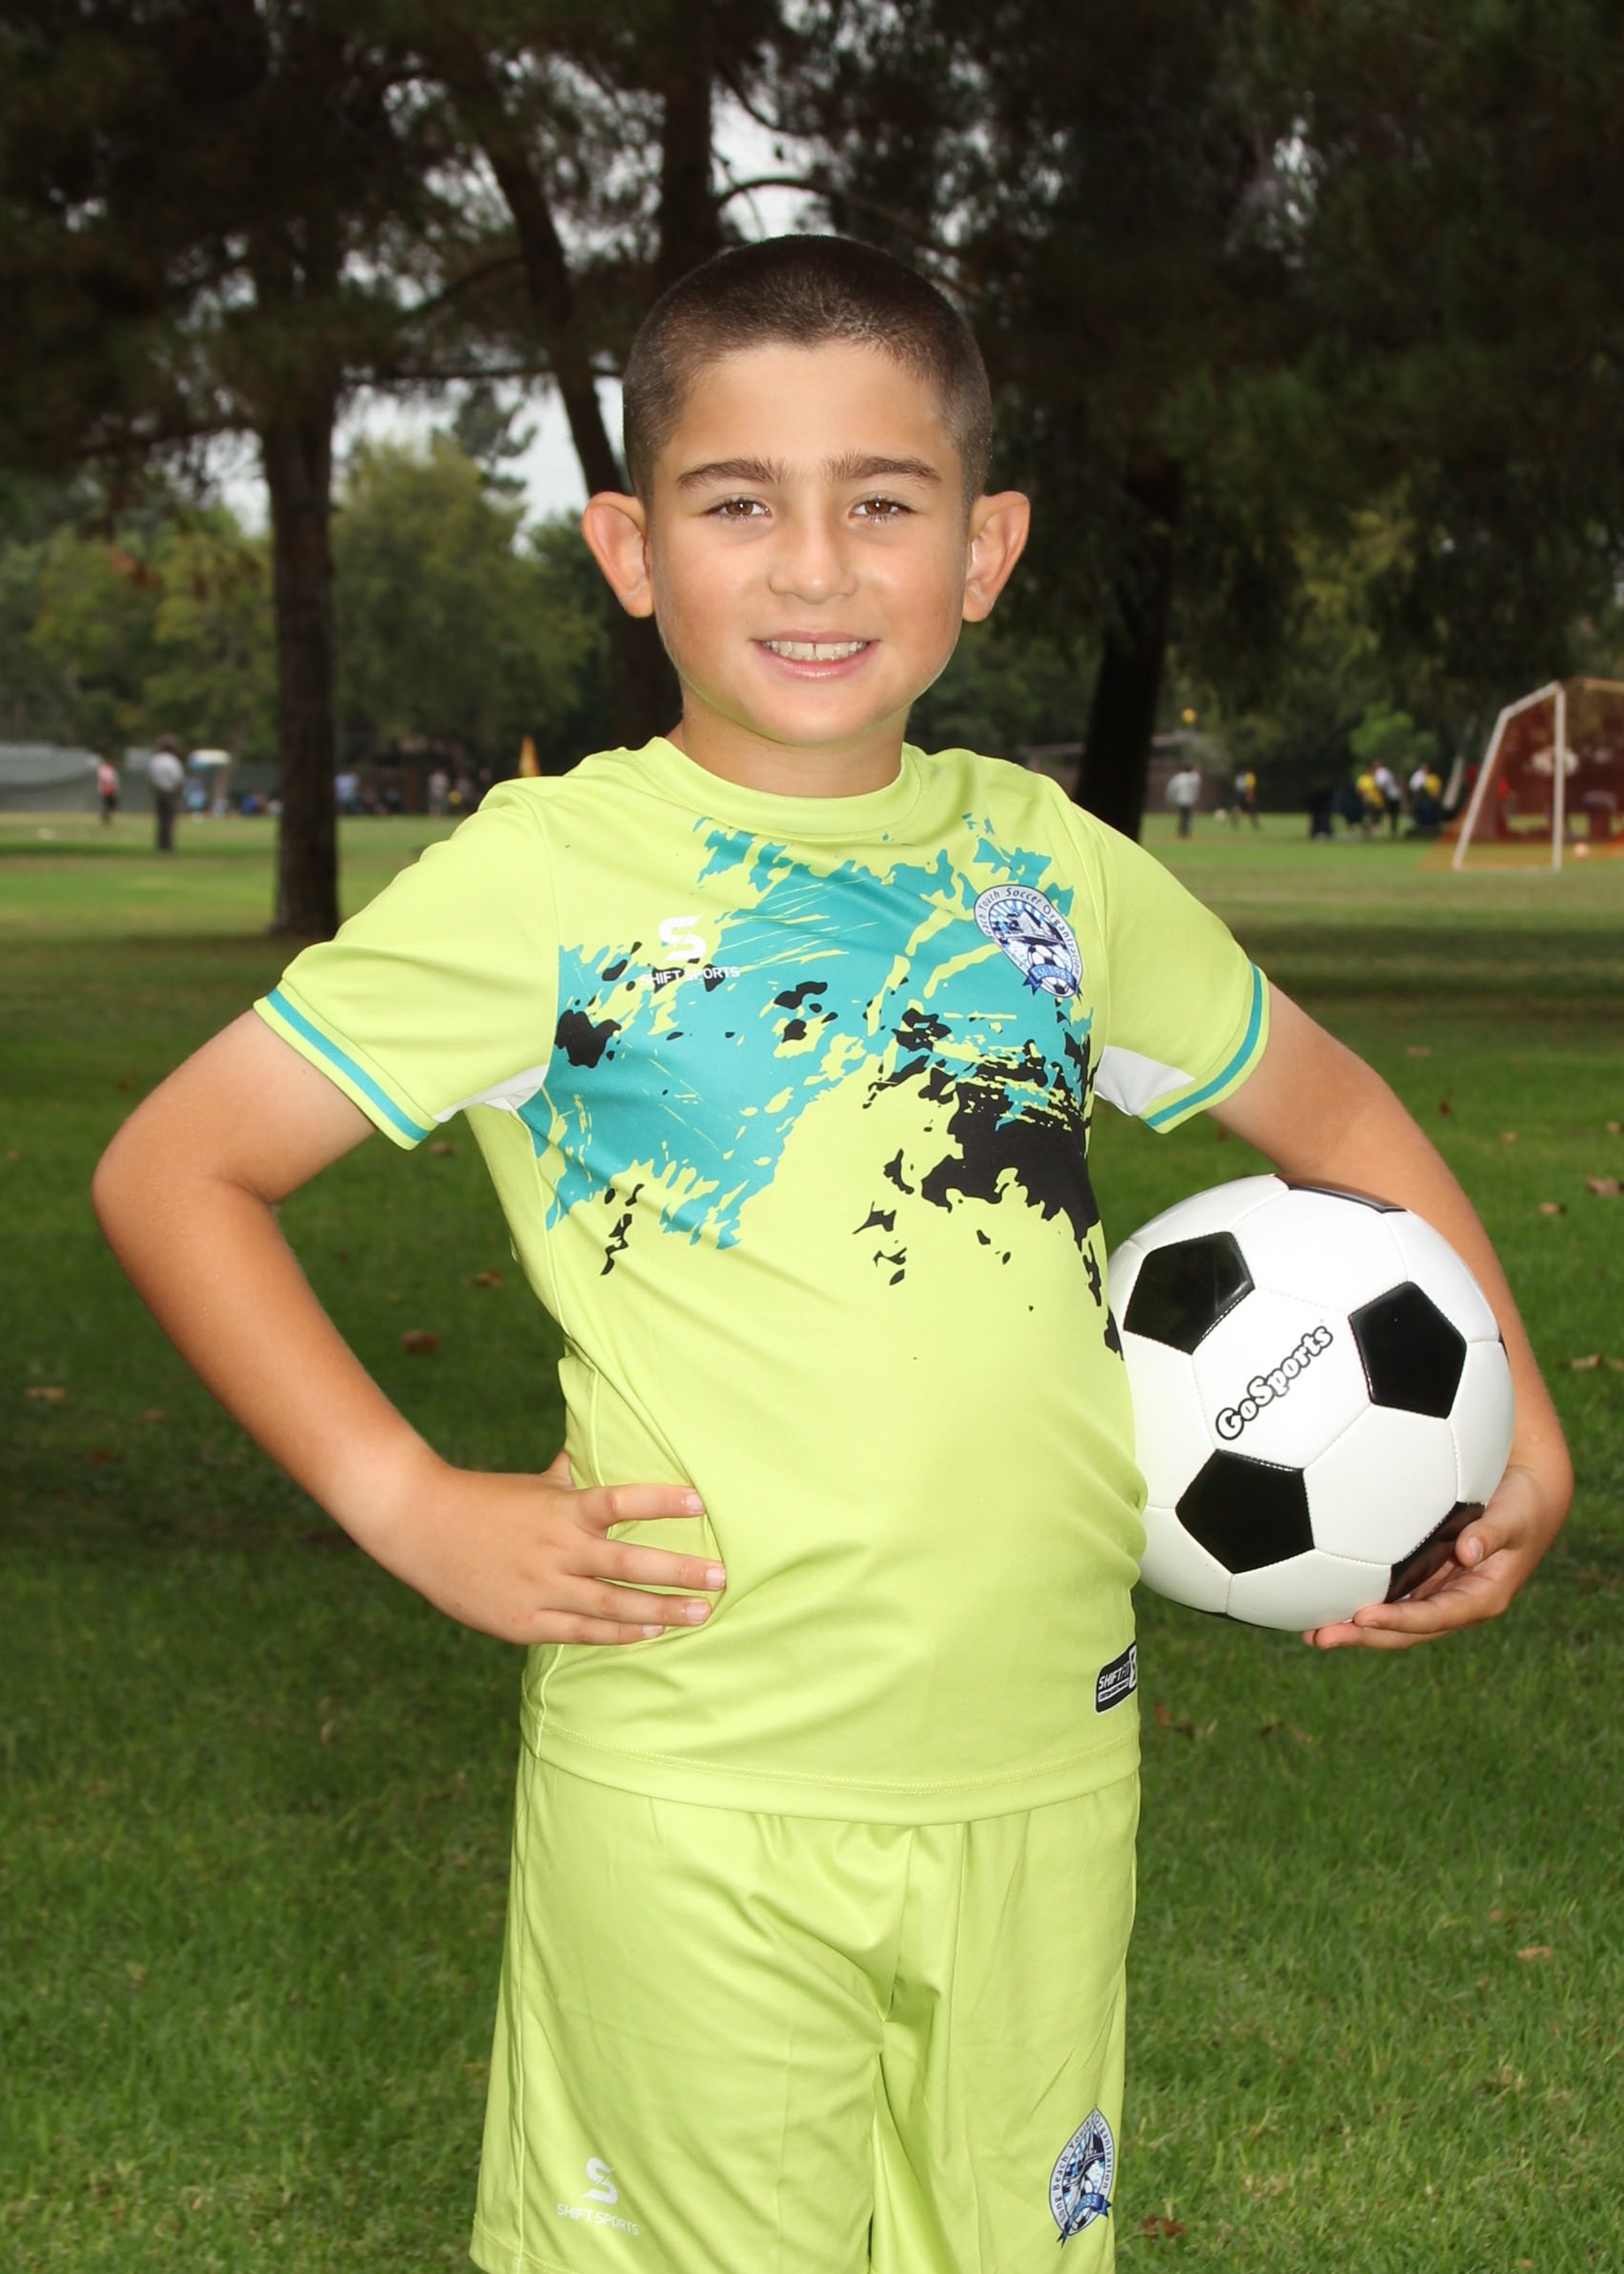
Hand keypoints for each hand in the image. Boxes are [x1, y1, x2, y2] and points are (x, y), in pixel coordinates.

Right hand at [374, 1448, 724, 1646]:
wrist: (419, 1527)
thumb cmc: (484, 1500)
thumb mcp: (533, 1483)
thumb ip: (572, 1474)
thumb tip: (599, 1445)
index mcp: (560, 1508)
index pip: (620, 1500)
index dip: (661, 1501)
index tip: (701, 1501)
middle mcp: (556, 1549)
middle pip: (628, 1563)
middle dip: (679, 1571)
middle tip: (721, 1576)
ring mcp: (541, 1588)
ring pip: (613, 1605)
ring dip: (661, 1610)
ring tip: (700, 1612)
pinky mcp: (524, 1622)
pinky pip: (582, 1632)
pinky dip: (620, 1635)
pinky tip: (653, 1632)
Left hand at [1302, 1459, 1565, 1650]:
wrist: (1525, 1500)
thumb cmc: (1521, 1506)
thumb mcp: (1514, 1517)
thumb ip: (1492, 1533)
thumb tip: (1468, 1550)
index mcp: (1480, 1598)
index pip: (1433, 1617)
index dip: (1399, 1620)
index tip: (1364, 1616)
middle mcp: (1454, 1604)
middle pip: (1405, 1630)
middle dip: (1364, 1636)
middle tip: (1320, 1637)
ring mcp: (1436, 1594)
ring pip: (1391, 1620)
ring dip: (1354, 1629)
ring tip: (1309, 1634)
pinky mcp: (1423, 1580)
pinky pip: (1388, 1597)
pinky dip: (1358, 1602)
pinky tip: (1323, 1602)